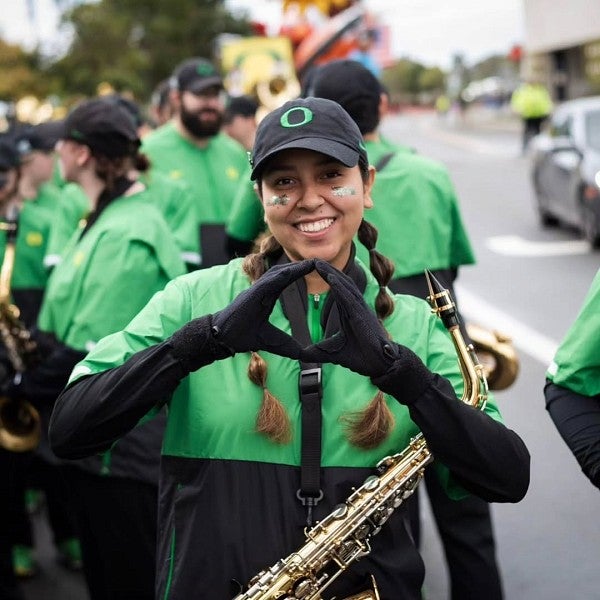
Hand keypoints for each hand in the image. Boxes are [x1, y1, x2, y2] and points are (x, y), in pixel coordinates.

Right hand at [170, 259, 315, 371]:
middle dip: (301, 267)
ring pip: (277, 274)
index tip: (317, 270)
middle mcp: (262, 290)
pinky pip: (267, 282)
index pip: (288, 281)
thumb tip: (304, 354)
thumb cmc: (244, 336)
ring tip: (311, 263)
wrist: (224, 338)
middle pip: (285, 273)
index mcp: (268, 296)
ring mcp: (256, 290)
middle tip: (319, 261)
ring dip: (294, 268)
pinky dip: (279, 276)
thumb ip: (288, 345)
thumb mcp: (273, 341)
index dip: (301, 274)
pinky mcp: (250, 294)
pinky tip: (292, 272)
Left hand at [301, 260, 433, 403]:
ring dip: (331, 273)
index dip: (327, 278)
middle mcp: (356, 306)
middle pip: (341, 283)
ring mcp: (360, 308)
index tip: (314, 269)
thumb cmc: (361, 356)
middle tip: (313, 260)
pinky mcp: (362, 314)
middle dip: (327, 271)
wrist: (380, 365)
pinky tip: (330, 276)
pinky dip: (339, 285)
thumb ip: (317, 350)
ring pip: (345, 285)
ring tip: (318, 263)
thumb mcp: (332, 352)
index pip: (337, 290)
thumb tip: (301, 354)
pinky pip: (349, 296)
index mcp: (350, 311)